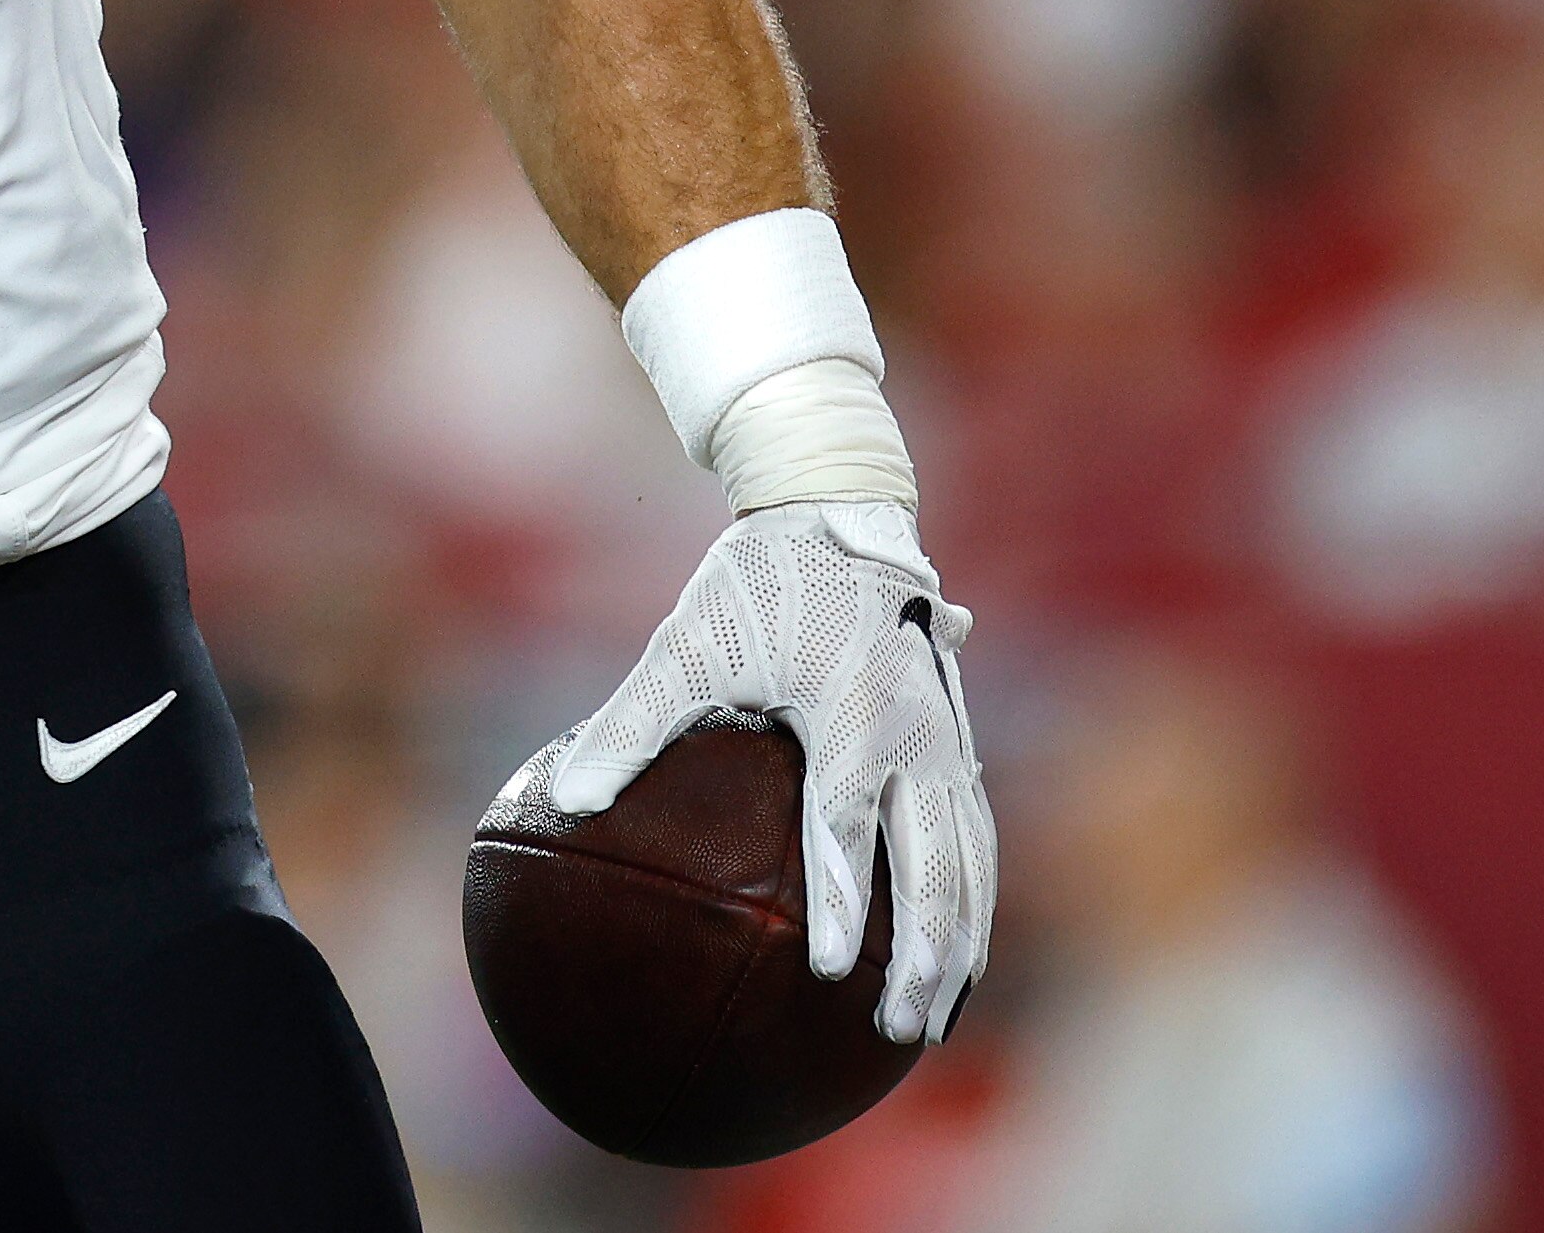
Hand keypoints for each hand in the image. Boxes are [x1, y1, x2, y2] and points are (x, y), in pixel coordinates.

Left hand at [542, 500, 994, 1044]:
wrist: (836, 512)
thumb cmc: (754, 584)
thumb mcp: (684, 643)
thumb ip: (630, 723)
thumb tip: (568, 798)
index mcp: (849, 713)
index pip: (847, 825)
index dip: (844, 902)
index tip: (831, 973)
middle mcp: (914, 735)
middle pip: (934, 868)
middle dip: (922, 955)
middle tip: (892, 1030)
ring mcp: (947, 740)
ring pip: (969, 864)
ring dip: (959, 945)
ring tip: (932, 1021)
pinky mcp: (957, 742)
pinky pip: (976, 837)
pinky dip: (974, 903)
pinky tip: (958, 955)